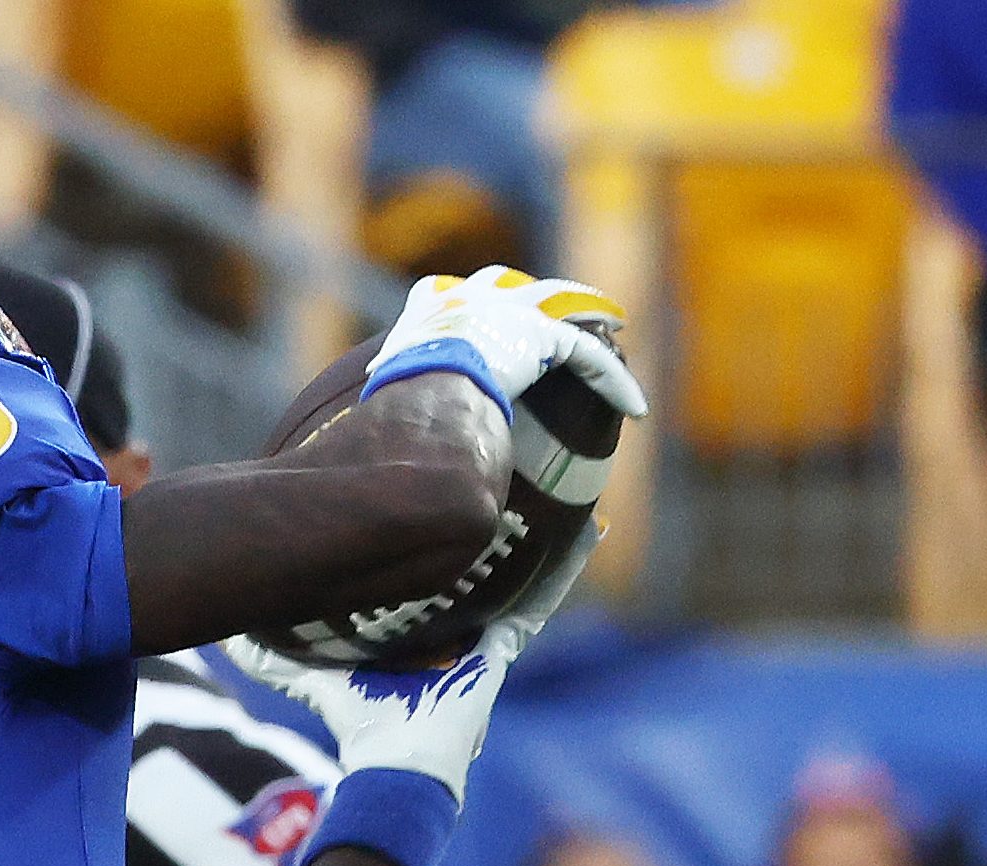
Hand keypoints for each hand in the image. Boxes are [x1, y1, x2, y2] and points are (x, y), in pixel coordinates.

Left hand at [224, 520, 598, 801]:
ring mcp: (488, 641)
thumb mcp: (315, 678)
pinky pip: (540, 600)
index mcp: (425, 637)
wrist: (394, 765)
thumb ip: (276, 659)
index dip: (440, 547)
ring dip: (543, 539)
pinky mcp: (505, 650)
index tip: (438, 507)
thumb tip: (233, 636)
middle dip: (496, 532)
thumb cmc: (359, 727)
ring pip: (520, 577)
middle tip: (505, 484)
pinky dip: (566, 567)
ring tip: (566, 495)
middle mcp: (461, 634)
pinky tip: (587, 529)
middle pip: (483, 571)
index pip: (440, 582)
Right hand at [369, 267, 647, 417]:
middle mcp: (468, 300)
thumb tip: (351, 459)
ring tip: (614, 320)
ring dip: (588, 310)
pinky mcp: (543, 336)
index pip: (438, 293)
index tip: (464, 307)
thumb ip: (377, 415)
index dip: (456, 300)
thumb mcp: (375, 404)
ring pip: (561, 304)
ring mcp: (509, 311)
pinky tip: (636, 409)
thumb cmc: (392, 400)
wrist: (421, 386)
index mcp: (424, 313)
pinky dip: (613, 381)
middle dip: (527, 292)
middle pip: (505, 284)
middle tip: (546, 306)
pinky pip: (589, 355)